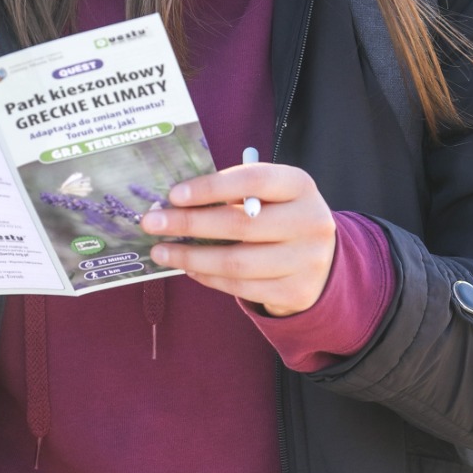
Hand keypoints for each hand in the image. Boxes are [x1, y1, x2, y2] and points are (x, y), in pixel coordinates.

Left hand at [139, 162, 335, 316]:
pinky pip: (241, 287)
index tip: (173, 194)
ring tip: (160, 251)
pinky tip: (187, 266)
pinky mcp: (295, 292)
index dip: (211, 187)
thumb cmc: (280, 214)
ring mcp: (306, 260)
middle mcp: (310, 221)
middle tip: (151, 223)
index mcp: (300, 185)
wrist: (321, 258)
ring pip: (236, 262)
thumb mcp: (270, 193)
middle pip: (240, 224)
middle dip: (188, 223)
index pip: (253, 180)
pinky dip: (208, 277)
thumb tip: (175, 202)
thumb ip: (233, 192)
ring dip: (190, 257)